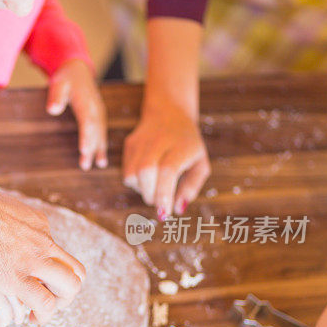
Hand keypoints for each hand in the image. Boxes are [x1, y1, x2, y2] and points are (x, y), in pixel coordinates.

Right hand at [0, 170, 84, 322]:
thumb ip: (5, 220)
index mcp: (38, 224)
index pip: (56, 252)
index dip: (48, 270)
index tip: (33, 279)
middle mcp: (43, 241)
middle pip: (75, 271)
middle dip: (66, 291)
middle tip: (47, 299)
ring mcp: (32, 260)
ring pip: (69, 287)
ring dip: (60, 304)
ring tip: (39, 314)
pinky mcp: (16, 278)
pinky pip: (44, 303)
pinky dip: (43, 316)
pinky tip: (29, 318)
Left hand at [46, 58, 106, 169]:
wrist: (77, 70)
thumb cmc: (66, 78)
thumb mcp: (58, 83)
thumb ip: (56, 96)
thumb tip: (52, 110)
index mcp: (86, 102)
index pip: (87, 121)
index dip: (86, 136)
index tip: (84, 150)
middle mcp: (95, 109)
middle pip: (95, 131)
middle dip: (91, 148)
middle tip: (85, 164)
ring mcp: (99, 113)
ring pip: (100, 134)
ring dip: (98, 150)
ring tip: (96, 165)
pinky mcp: (98, 117)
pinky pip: (101, 133)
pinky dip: (101, 146)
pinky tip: (101, 161)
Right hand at [122, 99, 209, 218]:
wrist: (169, 113)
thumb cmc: (188, 145)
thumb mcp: (200, 164)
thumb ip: (191, 187)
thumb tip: (177, 209)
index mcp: (182, 145)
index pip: (167, 171)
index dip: (164, 194)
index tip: (165, 213)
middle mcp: (159, 141)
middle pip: (145, 172)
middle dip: (151, 195)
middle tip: (159, 202)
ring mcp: (141, 141)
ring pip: (131, 175)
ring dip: (142, 190)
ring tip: (154, 187)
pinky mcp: (129, 144)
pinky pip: (126, 172)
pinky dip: (135, 183)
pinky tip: (147, 178)